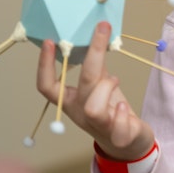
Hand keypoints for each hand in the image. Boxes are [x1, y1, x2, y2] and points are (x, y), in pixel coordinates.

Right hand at [36, 21, 154, 161]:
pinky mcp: (120, 136)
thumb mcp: (100, 86)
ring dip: (107, 87)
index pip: (48, 87)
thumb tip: (95, 36)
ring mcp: (99, 127)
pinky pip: (118, 126)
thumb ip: (95, 67)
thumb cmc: (111, 110)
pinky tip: (123, 107)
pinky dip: (121, 113)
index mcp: (71, 101)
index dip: (45, 66)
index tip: (50, 41)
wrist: (128, 143)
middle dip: (93, 54)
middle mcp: (81, 114)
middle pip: (80, 87)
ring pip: (94, 108)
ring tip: (114, 80)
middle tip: (102, 29)